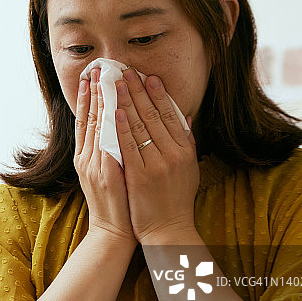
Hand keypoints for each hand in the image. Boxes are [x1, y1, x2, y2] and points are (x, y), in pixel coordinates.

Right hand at [74, 68, 135, 245]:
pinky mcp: (106, 173)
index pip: (86, 121)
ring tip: (106, 78)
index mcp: (86, 158)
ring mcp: (95, 165)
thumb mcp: (109, 174)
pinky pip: (108, 143)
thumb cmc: (118, 204)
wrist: (114, 232)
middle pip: (89, 118)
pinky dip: (112, 125)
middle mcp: (87, 158)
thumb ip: (113, 151)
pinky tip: (117, 109)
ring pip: (97, 126)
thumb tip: (119, 129)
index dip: (87, 98)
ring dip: (102, 101)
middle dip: (93, 92)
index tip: (90, 77)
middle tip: (96, 68)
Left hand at [114, 69, 199, 244]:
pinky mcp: (140, 176)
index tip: (148, 76)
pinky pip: (128, 146)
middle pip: (153, 115)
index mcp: (185, 150)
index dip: (158, 94)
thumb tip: (185, 115)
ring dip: (126, 102)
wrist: (167, 229)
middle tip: (126, 71)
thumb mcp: (189, 169)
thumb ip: (186, 142)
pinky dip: (121, 127)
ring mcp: (156, 165)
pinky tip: (113, 112)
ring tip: (116, 83)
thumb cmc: (175, 199)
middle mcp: (173, 154)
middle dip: (138, 91)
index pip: (170, 115)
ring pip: (139, 126)